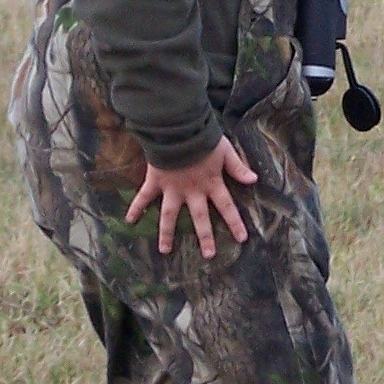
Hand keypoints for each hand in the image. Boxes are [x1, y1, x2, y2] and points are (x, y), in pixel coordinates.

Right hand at [126, 138, 259, 258]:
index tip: (242, 239)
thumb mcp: (225, 151)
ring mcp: (172, 188)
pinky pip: (143, 197)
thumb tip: (255, 180)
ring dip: (167, 233)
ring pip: (170, 215)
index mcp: (211, 183)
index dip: (235, 223)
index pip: (227, 206)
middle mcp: (192, 190)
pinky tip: (129, 221)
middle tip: (209, 255)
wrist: (179, 128)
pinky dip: (135, 208)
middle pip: (200, 217)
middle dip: (205, 237)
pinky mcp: (156, 181)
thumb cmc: (203, 137)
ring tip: (164, 251)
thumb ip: (238, 167)